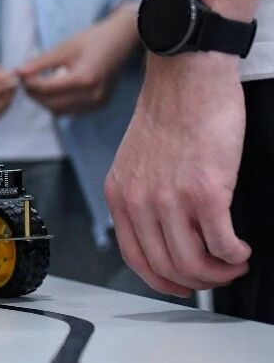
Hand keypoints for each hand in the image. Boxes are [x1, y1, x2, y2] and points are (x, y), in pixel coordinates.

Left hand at [19, 4, 139, 114]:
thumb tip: (18, 72)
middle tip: (25, 82)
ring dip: (45, 102)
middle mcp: (93, 95)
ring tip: (38, 85)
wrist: (122, 40)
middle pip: (51, 104)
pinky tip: (54, 91)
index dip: (29, 84)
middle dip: (34, 95)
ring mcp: (98, 102)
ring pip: (60, 111)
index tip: (18, 76)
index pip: (47, 89)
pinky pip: (71, 111)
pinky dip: (59, 104)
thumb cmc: (93, 39)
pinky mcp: (100, 105)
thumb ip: (40, 62)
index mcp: (84, 78)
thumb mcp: (65, 47)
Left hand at [105, 52, 249, 296]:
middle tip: (219, 274)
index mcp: (120, 196)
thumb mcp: (135, 161)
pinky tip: (241, 248)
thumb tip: (160, 230)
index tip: (181, 285)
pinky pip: (221, 243)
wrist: (186, 78)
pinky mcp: (206, 191)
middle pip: (167, 267)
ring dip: (220, 271)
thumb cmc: (170, 112)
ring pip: (194, 262)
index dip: (162, 281)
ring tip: (235, 261)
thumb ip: (141, 195)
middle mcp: (139, 202)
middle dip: (198, 280)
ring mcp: (171, 199)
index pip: (136, 259)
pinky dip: (235, 253)